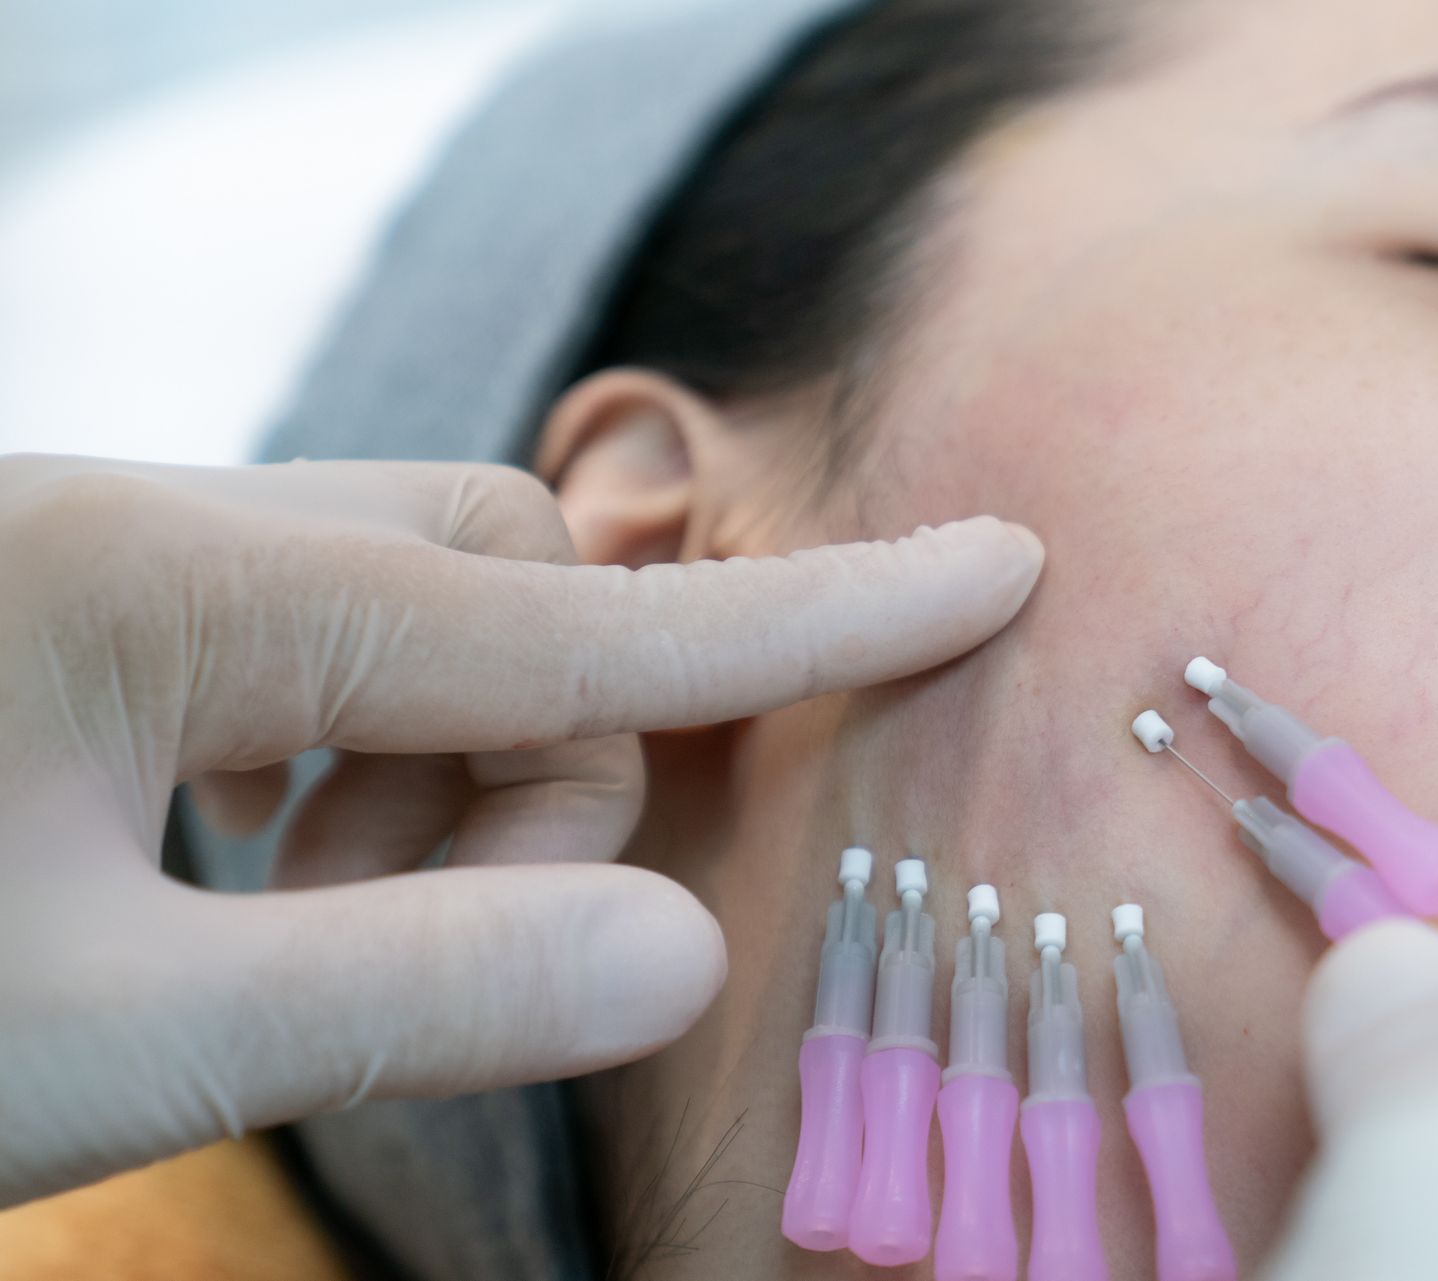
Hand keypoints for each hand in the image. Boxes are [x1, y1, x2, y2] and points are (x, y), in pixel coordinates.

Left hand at [0, 453, 1042, 1205]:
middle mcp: (158, 526)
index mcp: (166, 587)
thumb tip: (684, 964)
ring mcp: (120, 561)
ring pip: (419, 615)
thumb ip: (410, 992)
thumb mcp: (93, 1044)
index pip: (581, 617)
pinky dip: (352, 765)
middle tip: (424, 940)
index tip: (1000, 554)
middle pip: (505, 588)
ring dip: (439, 782)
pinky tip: (239, 878)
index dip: (819, 606)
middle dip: (539, 766)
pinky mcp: (93, 615)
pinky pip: (320, 645)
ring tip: (293, 933)